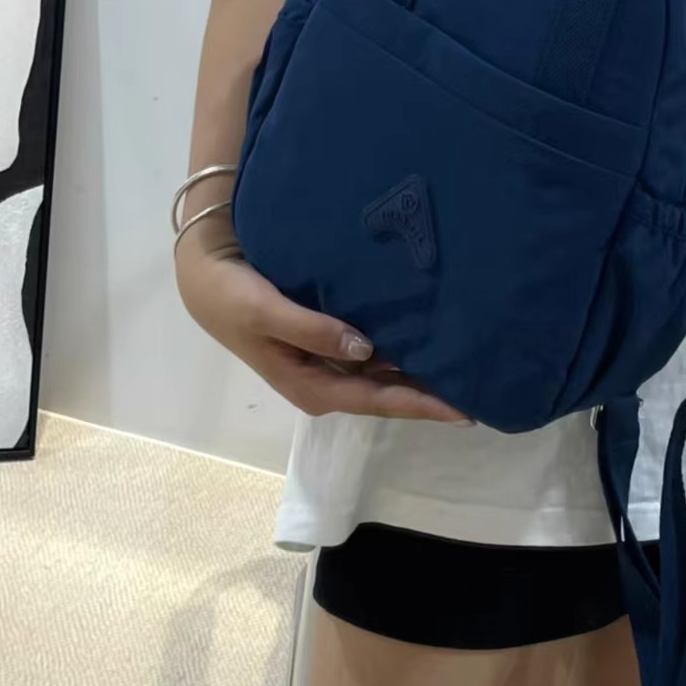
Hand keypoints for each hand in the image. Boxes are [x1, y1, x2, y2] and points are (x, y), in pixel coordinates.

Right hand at [178, 243, 468, 422]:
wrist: (203, 275)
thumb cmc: (231, 296)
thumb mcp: (266, 313)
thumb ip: (313, 331)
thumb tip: (365, 349)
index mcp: (312, 387)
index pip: (378, 400)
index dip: (421, 405)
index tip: (464, 409)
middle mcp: (324, 382)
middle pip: (387, 394)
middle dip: (430, 396)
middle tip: (481, 390)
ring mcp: (325, 364)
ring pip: (382, 375)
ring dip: (419, 375)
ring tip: (466, 368)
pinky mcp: (325, 342)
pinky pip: (372, 354)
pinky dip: (400, 352)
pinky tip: (429, 341)